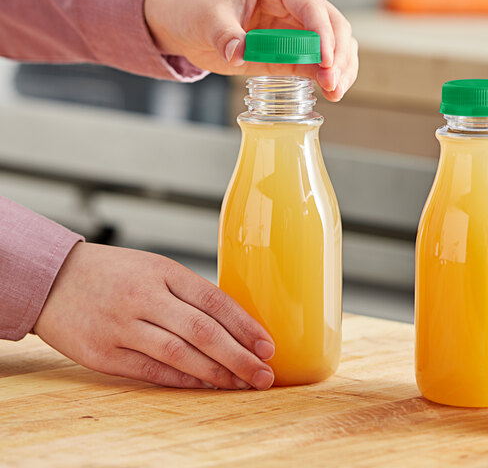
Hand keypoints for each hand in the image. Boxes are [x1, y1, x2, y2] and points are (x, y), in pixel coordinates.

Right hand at [34, 242, 275, 389]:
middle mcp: (144, 297)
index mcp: (162, 271)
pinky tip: (205, 386)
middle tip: (264, 374)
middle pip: (203, 331)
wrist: (53, 279)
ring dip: (216, 373)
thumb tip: (231, 323)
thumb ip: (188, 292)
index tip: (267, 345)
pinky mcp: (104, 353)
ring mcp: (122, 326)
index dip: (245, 325)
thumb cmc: (112, 272)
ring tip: (241, 384)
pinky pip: (151, 372)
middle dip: (240, 356)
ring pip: (180, 354)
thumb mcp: (153, 268)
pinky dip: (182, 380)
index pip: (214, 300)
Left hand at [144, 0, 358, 100]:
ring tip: (335, 92)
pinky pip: (316, 61)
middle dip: (337, 56)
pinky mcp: (289, 48)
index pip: (312, 7)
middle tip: (333, 84)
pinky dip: (326, 75)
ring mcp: (295, 24)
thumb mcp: (206, 18)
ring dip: (339, 68)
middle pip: (334, 25)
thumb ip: (226, 36)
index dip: (323, 36)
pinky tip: (330, 91)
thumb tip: (239, 53)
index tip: (326, 63)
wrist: (180, 17)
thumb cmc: (193, 5)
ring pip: (334, 44)